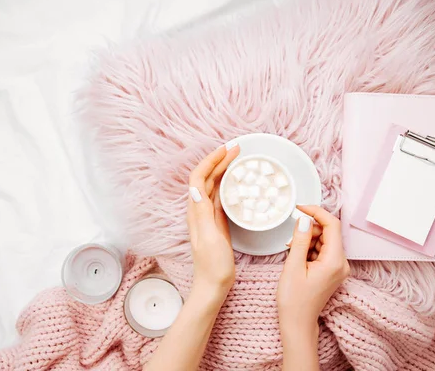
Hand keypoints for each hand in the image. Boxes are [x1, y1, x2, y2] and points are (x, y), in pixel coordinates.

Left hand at [187, 142, 239, 299]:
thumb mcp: (209, 238)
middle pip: (206, 178)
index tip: (226, 150)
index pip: (198, 178)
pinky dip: (229, 185)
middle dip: (219, 160)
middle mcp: (199, 210)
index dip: (211, 161)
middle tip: (237, 149)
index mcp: (196, 211)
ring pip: (214, 185)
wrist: (213, 285)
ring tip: (238, 159)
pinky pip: (221, 197)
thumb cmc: (212, 266)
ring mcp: (208, 216)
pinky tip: (238, 182)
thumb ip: (203, 213)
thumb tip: (196, 188)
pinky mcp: (217, 222)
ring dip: (224, 170)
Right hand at [277, 205, 349, 334]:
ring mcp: (338, 268)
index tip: (300, 208)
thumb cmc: (294, 300)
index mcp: (335, 261)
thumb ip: (300, 239)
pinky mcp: (332, 271)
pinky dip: (309, 249)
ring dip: (307, 240)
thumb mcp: (293, 266)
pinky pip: (322, 251)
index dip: (316, 212)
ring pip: (324, 241)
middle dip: (309, 230)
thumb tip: (303, 219)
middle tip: (291, 240)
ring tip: (292, 252)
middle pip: (328, 232)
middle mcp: (341, 263)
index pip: (332, 225)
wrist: (298, 324)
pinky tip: (297, 258)